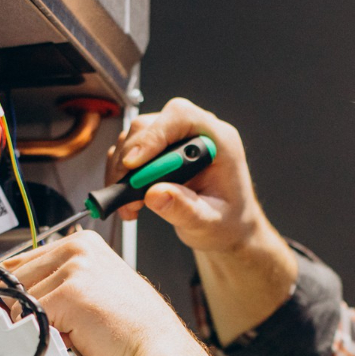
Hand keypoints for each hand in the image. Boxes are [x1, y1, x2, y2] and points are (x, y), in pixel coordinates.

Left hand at [0, 231, 251, 355]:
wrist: (158, 355)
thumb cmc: (132, 334)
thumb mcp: (93, 295)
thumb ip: (58, 286)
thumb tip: (16, 298)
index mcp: (83, 244)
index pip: (24, 260)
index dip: (8, 287)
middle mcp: (77, 249)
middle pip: (15, 277)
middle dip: (18, 307)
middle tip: (38, 329)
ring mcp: (72, 268)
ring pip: (19, 299)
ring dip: (33, 324)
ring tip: (66, 337)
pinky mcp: (67, 293)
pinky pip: (28, 316)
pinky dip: (39, 334)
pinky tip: (66, 341)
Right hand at [109, 97, 297, 343]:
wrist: (231, 236)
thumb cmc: (228, 228)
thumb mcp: (209, 225)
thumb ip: (185, 209)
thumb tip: (158, 193)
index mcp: (218, 140)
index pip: (180, 119)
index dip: (153, 137)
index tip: (135, 163)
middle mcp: (198, 135)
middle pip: (152, 125)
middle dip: (131, 157)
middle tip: (123, 189)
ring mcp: (178, 143)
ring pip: (137, 140)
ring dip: (124, 170)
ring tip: (126, 203)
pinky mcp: (162, 156)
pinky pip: (134, 156)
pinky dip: (124, 178)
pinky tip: (128, 203)